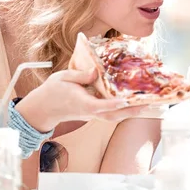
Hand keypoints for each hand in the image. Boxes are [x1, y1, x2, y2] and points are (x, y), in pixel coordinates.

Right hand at [16, 68, 147, 131]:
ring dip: (130, 112)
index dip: (112, 104)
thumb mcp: (62, 77)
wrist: (43, 108)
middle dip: (130, 112)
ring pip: (114, 117)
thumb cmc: (53, 91)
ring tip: (147, 104)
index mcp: (81, 103)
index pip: (99, 106)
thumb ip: (79, 75)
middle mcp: (89, 112)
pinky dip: (124, 111)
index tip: (124, 102)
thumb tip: (94, 72)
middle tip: (147, 105)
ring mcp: (92, 115)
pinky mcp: (94, 114)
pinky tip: (135, 103)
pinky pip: (111, 114)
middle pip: (112, 116)